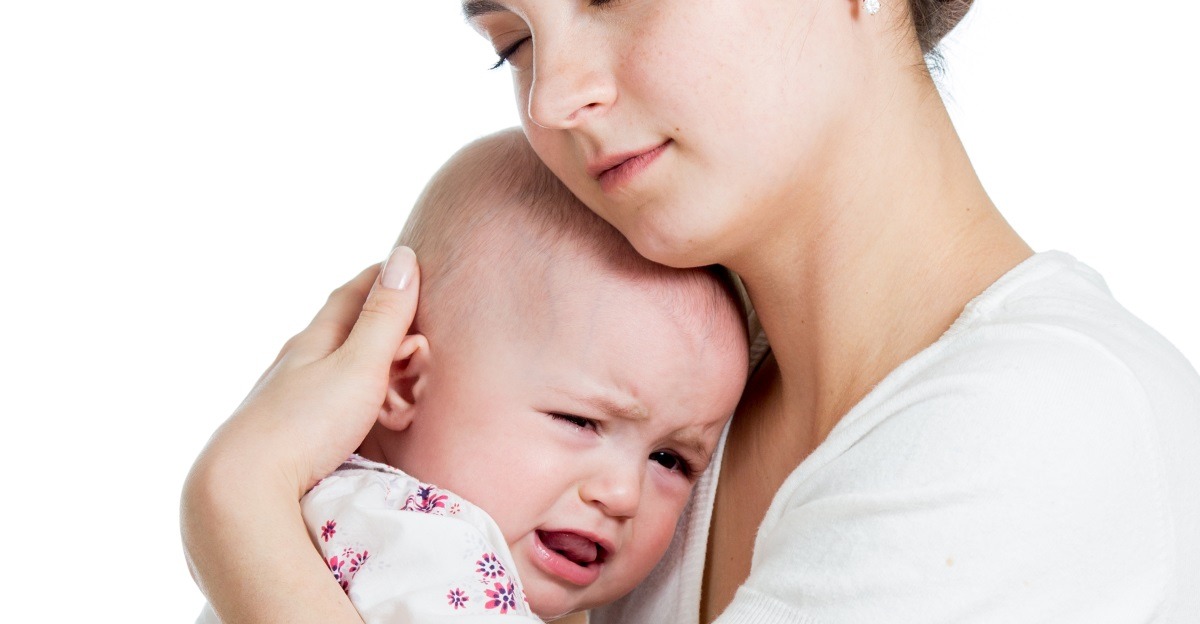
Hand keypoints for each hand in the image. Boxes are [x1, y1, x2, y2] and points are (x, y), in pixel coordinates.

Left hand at [182, 246, 418, 622]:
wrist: (241, 490)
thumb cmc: (306, 425)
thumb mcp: (359, 366)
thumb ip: (384, 318)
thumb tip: (403, 257)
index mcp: (313, 340)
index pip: (351, 295)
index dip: (382, 279)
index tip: (407, 268)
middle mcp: (294, 364)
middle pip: (340, 330)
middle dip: (378, 325)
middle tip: (412, 335)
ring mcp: (286, 400)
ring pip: (332, 369)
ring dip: (366, 368)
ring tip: (394, 384)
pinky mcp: (285, 435)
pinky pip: (326, 404)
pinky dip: (352, 402)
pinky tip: (358, 421)